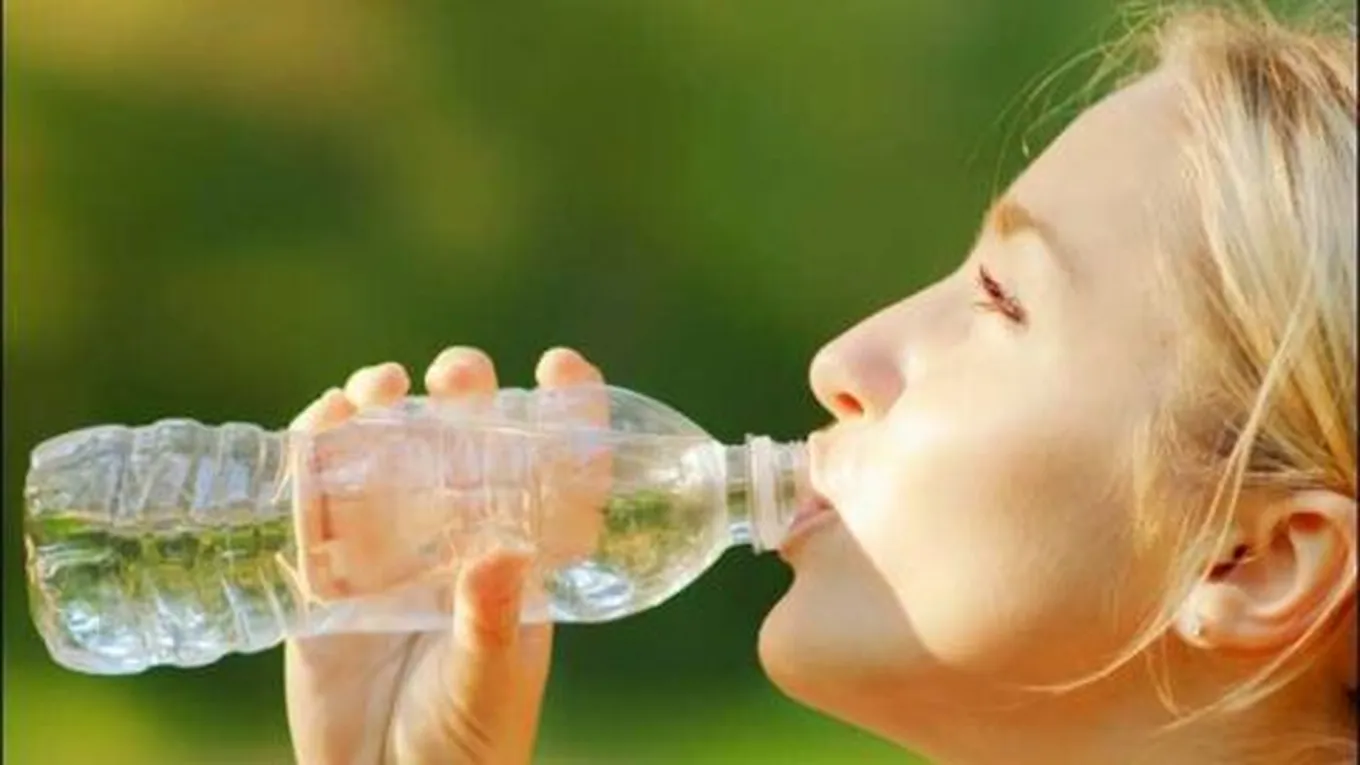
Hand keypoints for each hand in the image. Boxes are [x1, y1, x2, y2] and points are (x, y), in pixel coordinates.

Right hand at [284, 346, 605, 764]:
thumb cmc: (464, 748)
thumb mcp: (488, 686)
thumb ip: (491, 624)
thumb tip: (498, 556)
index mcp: (520, 564)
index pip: (554, 477)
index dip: (564, 417)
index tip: (561, 366)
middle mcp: (457, 543)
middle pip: (465, 449)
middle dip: (463, 398)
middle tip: (458, 374)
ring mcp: (390, 552)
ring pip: (389, 459)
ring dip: (386, 411)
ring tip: (380, 387)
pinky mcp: (328, 572)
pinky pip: (321, 499)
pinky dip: (318, 456)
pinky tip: (325, 423)